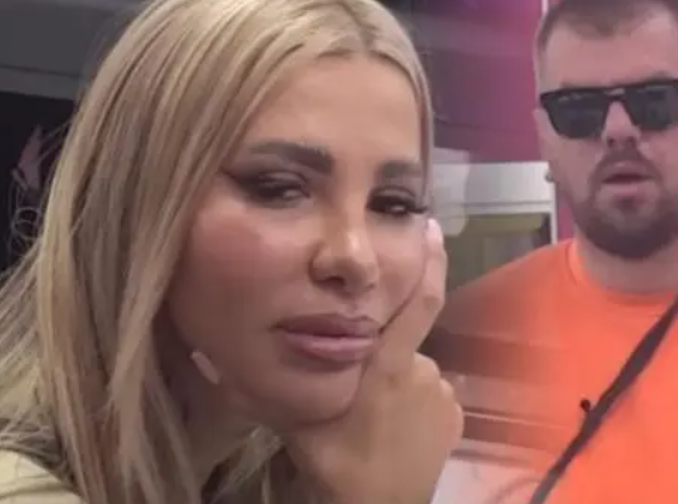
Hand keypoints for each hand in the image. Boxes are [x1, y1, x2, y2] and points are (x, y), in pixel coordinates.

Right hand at [191, 218, 461, 502]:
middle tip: (359, 388)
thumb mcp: (295, 423)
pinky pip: (429, 396)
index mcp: (389, 365)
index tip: (431, 227)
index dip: (430, 262)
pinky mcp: (455, 416)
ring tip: (372, 417)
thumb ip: (262, 387)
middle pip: (403, 343)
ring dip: (397, 383)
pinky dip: (413, 404)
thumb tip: (210, 358)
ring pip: (415, 372)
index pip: (419, 302)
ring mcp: (442, 394)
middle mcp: (423, 370)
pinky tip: (393, 429)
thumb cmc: (338, 464)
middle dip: (382, 353)